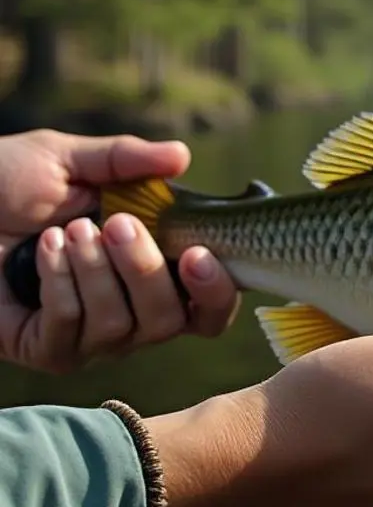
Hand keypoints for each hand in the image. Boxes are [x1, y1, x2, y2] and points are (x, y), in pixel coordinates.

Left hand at [0, 129, 239, 372]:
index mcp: (155, 271)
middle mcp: (134, 313)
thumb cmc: (1, 183)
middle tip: (116, 224)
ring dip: (95, 271)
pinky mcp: (53, 350)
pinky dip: (59, 282)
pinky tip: (41, 250)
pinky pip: (74, 329)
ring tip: (64, 231)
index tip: (200, 254)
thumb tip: (181, 156)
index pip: (211, 306)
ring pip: (124, 326)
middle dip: (147, 270)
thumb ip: (126, 160)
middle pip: (173, 320)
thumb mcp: (67, 160)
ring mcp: (94, 338)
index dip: (218, 290)